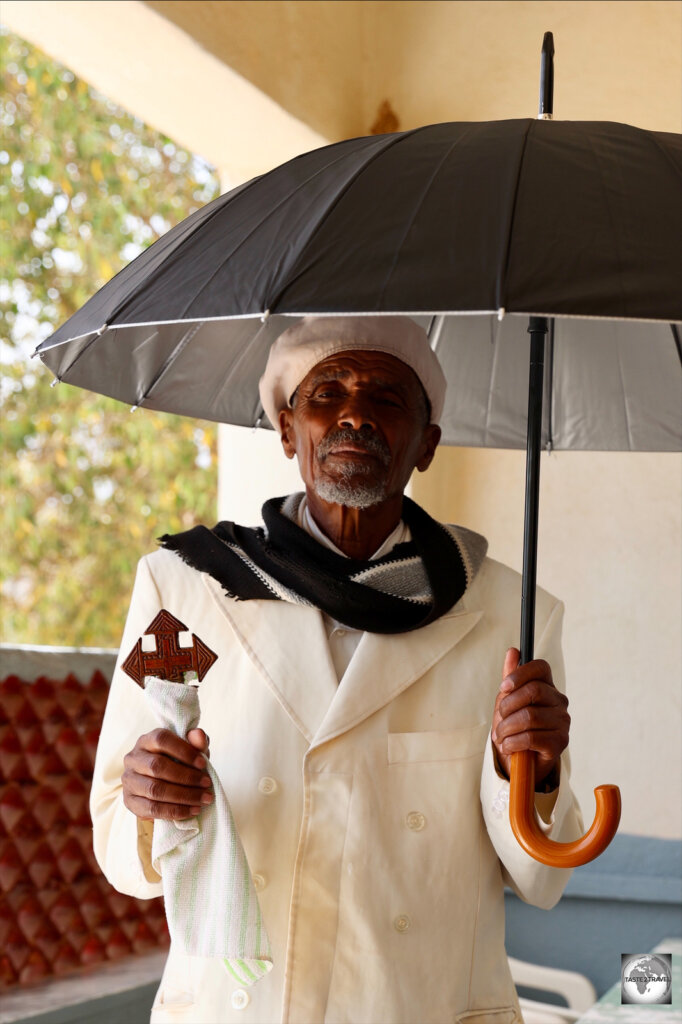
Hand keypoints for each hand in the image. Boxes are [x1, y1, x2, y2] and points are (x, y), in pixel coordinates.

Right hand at [122, 727, 212, 819]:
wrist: (162, 786)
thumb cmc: (178, 763)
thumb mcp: (190, 751)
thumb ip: (196, 742)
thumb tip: (199, 735)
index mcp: (147, 740)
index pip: (162, 740)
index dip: (184, 751)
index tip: (203, 763)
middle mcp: (133, 758)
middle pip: (157, 766)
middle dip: (186, 777)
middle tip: (207, 783)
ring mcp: (129, 780)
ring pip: (155, 789)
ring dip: (184, 796)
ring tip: (204, 799)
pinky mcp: (129, 801)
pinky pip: (152, 809)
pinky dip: (175, 811)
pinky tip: (192, 810)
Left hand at [492, 648, 569, 785]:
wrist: (522, 759)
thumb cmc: (515, 726)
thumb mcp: (508, 701)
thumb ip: (511, 677)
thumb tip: (513, 651)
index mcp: (548, 686)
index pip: (540, 667)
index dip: (520, 674)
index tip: (504, 687)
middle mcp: (559, 701)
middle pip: (533, 690)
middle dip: (508, 705)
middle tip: (499, 718)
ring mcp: (562, 722)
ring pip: (529, 716)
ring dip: (507, 728)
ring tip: (500, 736)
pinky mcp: (560, 742)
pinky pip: (531, 737)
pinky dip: (513, 742)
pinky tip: (508, 746)